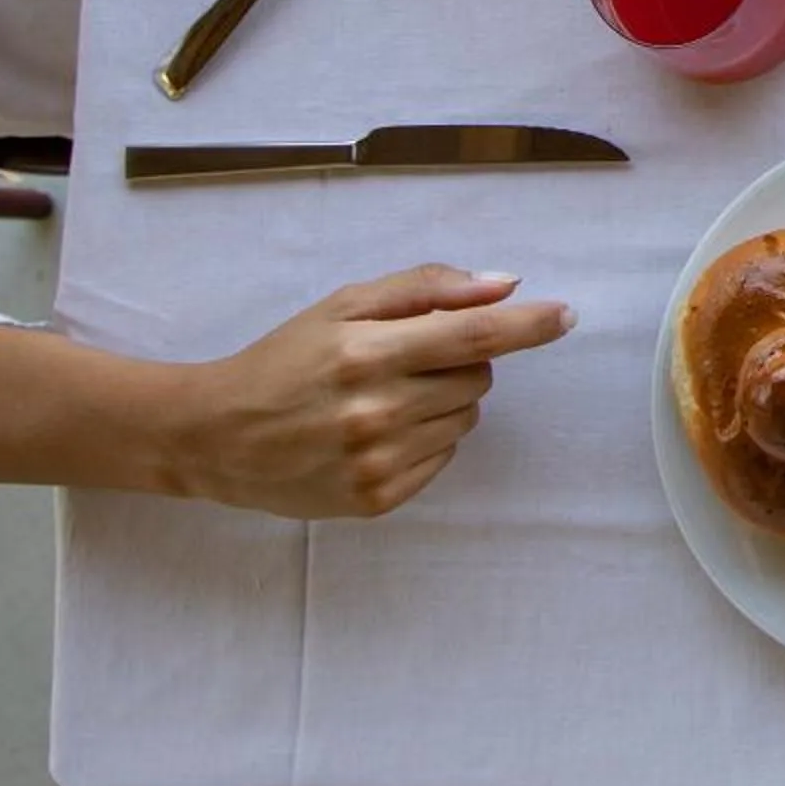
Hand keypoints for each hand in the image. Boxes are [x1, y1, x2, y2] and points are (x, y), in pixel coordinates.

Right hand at [171, 265, 574, 518]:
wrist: (217, 436)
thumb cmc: (286, 359)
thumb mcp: (344, 305)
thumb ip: (426, 289)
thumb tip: (504, 285)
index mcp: (368, 352)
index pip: (474, 336)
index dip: (529, 325)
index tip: (567, 315)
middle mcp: (376, 410)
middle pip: (476, 377)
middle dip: (458, 361)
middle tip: (404, 361)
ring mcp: (378, 462)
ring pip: (465, 419)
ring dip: (443, 402)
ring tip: (384, 398)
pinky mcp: (378, 499)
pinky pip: (443, 459)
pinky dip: (426, 441)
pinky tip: (378, 433)